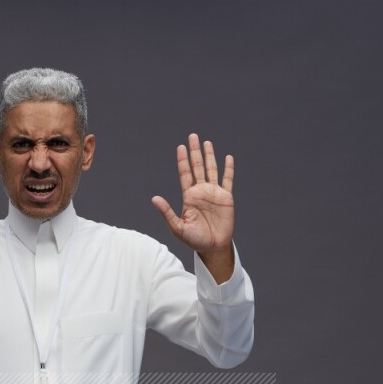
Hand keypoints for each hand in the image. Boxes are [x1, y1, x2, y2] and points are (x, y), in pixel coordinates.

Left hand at [151, 134, 233, 258]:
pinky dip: (228, 168)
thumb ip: (167, 212)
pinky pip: (228, 180)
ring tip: (206, 142)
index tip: (180, 147)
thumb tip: (154, 198)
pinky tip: (227, 157)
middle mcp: (201, 191)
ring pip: (211, 169)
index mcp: (189, 197)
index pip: (185, 174)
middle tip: (192, 136)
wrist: (213, 247)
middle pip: (197, 167)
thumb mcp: (178, 228)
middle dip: (195, 152)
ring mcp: (214, 193)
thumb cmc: (194, 240)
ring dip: (209, 156)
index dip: (183, 161)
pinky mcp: (226, 197)